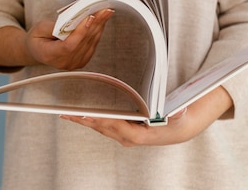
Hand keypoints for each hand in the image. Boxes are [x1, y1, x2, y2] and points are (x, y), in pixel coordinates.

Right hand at [0, 8, 113, 69]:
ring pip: (91, 43)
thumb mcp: (39, 28)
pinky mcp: (82, 60)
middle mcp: (65, 63)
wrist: (38, 51)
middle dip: (95, 24)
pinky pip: (93, 45)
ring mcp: (75, 63)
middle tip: (104, 10)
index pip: (69, 46)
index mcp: (50, 55)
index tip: (89, 17)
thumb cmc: (37, 38)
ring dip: (100, 26)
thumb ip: (54, 26)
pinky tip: (102, 21)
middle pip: (84, 42)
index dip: (81, 32)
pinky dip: (98, 31)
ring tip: (106, 12)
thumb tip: (72, 19)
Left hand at [60, 86, 232, 146]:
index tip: (89, 115)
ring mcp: (123, 136)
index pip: (116, 126)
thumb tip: (178, 110)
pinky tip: (81, 115)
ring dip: (83, 121)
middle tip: (68, 114)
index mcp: (138, 135)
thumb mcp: (179, 116)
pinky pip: (103, 126)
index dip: (102, 120)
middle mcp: (128, 138)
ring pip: (100, 128)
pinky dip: (90, 120)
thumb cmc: (176, 122)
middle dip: (85, 120)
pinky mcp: (122, 132)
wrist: (178, 130)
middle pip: (102, 127)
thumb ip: (178, 113)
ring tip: (67, 114)